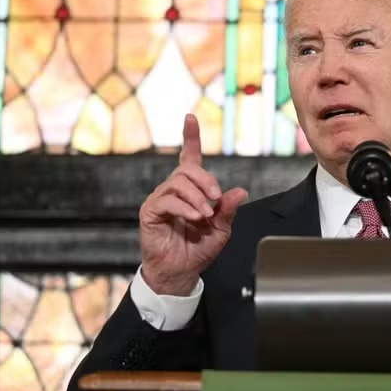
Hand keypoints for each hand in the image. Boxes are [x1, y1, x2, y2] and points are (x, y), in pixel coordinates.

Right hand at [139, 114, 247, 295]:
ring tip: (205, 215)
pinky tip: (194, 217)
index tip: (190, 118)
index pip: (189, 158)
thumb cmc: (198, 250)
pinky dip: (185, 207)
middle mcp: (173, 190)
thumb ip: (228, 209)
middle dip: (206, 180)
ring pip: (179, 183)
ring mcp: (160, 199)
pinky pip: (168, 200)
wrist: (181, 272)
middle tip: (216, 197)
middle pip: (188, 169)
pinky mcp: (150, 211)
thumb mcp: (221, 229)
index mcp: (191, 190)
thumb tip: (240, 191)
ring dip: (198, 197)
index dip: (190, 137)